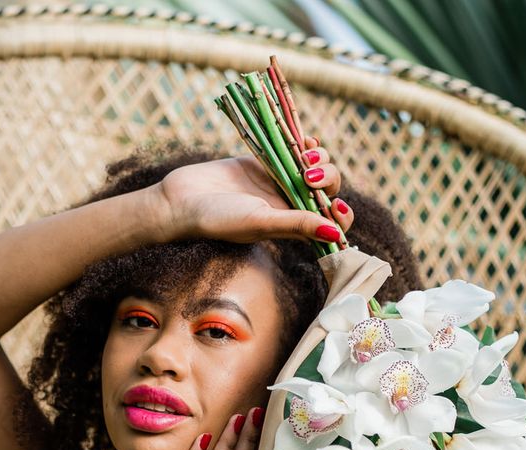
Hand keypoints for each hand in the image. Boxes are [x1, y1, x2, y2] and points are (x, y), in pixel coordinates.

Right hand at [157, 136, 353, 244]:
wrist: (184, 199)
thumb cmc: (220, 220)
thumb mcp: (261, 222)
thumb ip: (298, 225)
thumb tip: (336, 233)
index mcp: (292, 227)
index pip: (330, 224)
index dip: (341, 216)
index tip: (338, 206)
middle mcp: (290, 205)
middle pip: (328, 191)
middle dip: (329, 180)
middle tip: (310, 176)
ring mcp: (280, 181)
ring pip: (317, 168)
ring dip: (321, 159)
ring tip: (308, 155)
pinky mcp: (268, 160)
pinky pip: (296, 150)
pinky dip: (308, 144)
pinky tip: (308, 140)